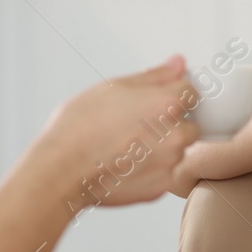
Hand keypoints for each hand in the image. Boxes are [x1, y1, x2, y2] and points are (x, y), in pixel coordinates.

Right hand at [36, 55, 200, 206]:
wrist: (61, 170)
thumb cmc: (79, 127)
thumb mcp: (113, 87)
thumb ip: (154, 76)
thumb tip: (178, 63)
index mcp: (167, 104)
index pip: (190, 92)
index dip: (170, 94)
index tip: (153, 102)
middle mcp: (176, 135)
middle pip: (188, 124)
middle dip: (169, 125)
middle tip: (135, 127)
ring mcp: (169, 165)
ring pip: (176, 152)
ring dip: (160, 149)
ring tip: (126, 147)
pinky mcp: (160, 188)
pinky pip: (164, 174)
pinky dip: (150, 170)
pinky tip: (125, 164)